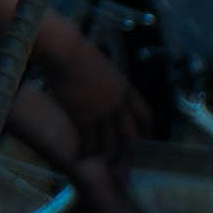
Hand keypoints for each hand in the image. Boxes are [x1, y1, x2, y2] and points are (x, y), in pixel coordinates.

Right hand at [32, 17, 146, 169]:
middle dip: (128, 151)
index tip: (144, 137)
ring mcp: (102, 113)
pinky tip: (79, 156)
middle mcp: (118, 105)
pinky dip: (85, 153)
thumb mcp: (104, 67)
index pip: (145, 115)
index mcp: (126, 90)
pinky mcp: (84, 118)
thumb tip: (106, 87)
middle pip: (131, 137)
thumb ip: (110, 82)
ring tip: (98, 161)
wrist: (65, 52)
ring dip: (105, 156)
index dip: (147, 130)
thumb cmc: (77, 53)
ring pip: (110, 145)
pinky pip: (89, 143)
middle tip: (123, 160)